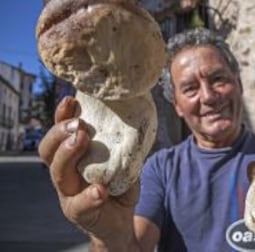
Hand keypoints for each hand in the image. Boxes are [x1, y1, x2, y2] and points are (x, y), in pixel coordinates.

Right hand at [38, 96, 138, 250]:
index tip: (71, 100)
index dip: (61, 116)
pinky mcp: (80, 213)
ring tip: (82, 140)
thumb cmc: (118, 186)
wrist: (120, 220)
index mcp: (72, 157)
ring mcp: (69, 194)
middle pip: (49, 151)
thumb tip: (140, 117)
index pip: (59, 134)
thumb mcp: (123, 161)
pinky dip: (89, 195)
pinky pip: (80, 205)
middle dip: (60, 133)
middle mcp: (65, 173)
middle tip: (78, 124)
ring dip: (68, 154)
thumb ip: (125, 144)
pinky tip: (100, 189)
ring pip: (58, 174)